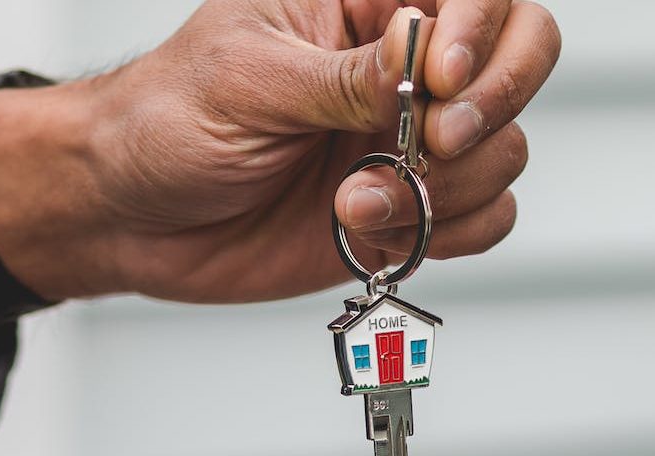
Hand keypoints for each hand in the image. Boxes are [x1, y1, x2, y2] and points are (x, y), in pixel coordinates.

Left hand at [0, 0, 559, 302]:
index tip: (440, 80)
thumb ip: (344, 77)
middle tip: (433, 145)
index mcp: (365, 1)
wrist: (130, 217)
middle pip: (523, 52)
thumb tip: (421, 55)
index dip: (481, 29)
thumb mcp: (247, 80)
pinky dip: (448, 234)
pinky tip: (371, 233)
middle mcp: (405, 64)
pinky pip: (487, 217)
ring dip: (445, 189)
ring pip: (506, 148)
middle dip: (495, 103)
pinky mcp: (414, 208)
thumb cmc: (166, 121)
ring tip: (353, 204)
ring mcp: (415, 138)